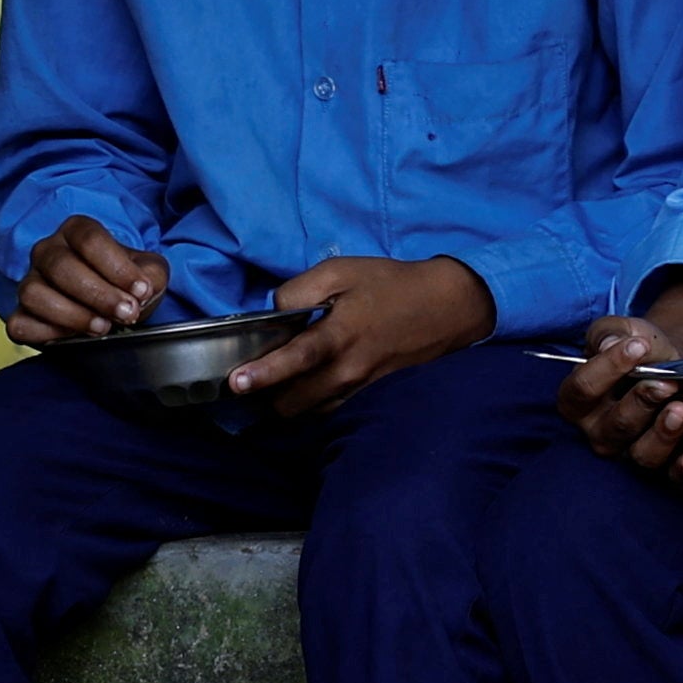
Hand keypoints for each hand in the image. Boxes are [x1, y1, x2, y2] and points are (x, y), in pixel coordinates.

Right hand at [1, 217, 169, 345]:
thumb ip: (151, 275)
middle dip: (98, 294)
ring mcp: (29, 281)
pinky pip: (20, 323)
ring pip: (33, 293)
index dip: (116, 267)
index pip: (89, 239)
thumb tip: (140, 291)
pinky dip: (47, 333)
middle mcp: (47, 251)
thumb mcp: (149, 272)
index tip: (140, 290)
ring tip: (103, 326)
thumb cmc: (126, 282)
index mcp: (77, 231)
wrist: (113, 306)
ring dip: (72, 314)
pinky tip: (74, 337)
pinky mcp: (20, 314)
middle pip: (61, 266)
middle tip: (126, 313)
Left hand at [221, 254, 493, 412]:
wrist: (446, 307)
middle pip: (293, 401)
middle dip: (268, 394)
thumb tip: (272, 313)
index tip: (236, 383)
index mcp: (339, 335)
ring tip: (280, 382)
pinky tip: (309, 383)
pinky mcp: (369, 394)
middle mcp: (348, 369)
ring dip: (290, 401)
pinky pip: (329, 409)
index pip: (296, 359)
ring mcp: (360, 387)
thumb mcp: (342, 270)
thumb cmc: (390, 284)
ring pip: (309, 411)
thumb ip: (299, 290)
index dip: (263, 373)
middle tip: (255, 377)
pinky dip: (313, 402)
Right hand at [560, 274, 682, 477]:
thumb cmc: (641, 349)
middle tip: (668, 381)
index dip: (608, 367)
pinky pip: (673, 475)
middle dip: (643, 402)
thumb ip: (611, 333)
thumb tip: (611, 343)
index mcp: (581, 402)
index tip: (638, 346)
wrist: (676, 362)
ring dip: (665, 434)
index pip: (581, 391)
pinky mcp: (666, 464)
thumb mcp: (623, 332)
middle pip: (616, 426)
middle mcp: (602, 432)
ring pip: (643, 455)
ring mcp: (632, 451)